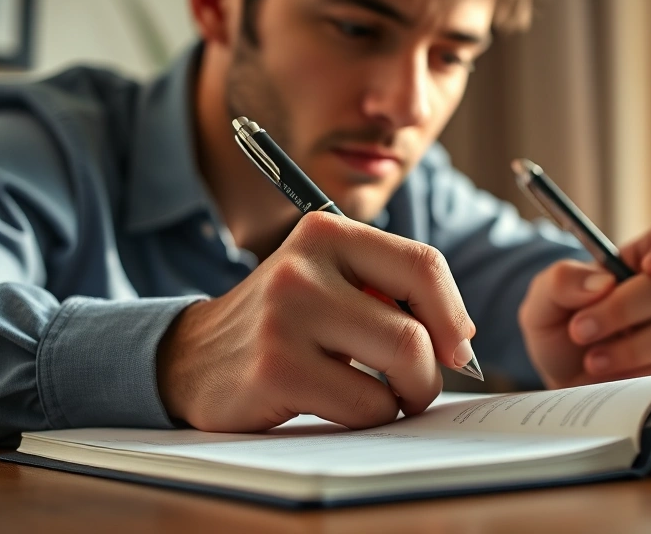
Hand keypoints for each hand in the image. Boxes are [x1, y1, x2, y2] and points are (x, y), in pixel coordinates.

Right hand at [157, 212, 475, 431]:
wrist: (190, 358)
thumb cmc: (283, 324)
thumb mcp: (328, 281)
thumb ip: (389, 292)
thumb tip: (460, 340)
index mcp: (326, 234)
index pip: (423, 265)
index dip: (453, 314)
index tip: (455, 347)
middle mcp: (304, 268)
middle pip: (416, 328)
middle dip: (432, 370)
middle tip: (416, 386)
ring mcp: (286, 317)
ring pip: (400, 364)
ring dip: (406, 396)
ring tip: (384, 398)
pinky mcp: (276, 370)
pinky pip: (365, 405)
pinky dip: (370, 416)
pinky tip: (340, 406)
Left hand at [519, 211, 650, 388]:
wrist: (568, 383)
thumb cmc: (563, 330)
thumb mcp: (545, 300)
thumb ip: (562, 281)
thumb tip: (602, 283)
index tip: (646, 266)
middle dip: (622, 310)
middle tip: (581, 330)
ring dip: (630, 348)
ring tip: (593, 359)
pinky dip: (641, 374)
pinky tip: (616, 376)